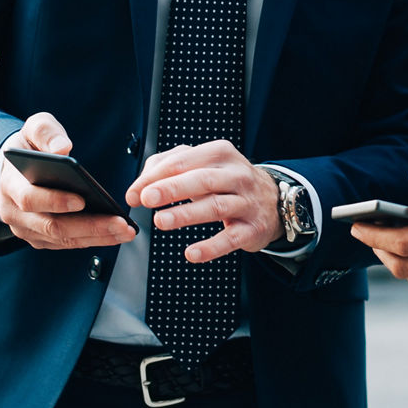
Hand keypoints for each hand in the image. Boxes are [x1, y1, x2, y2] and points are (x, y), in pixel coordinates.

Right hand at [0, 113, 135, 250]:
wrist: (17, 168)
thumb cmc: (29, 148)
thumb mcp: (34, 128)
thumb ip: (46, 132)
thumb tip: (61, 149)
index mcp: (10, 183)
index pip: (29, 198)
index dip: (55, 201)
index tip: (82, 200)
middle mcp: (14, 212)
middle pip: (51, 226)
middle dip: (88, 226)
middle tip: (118, 223)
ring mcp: (27, 228)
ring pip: (62, 239)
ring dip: (96, 237)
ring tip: (125, 230)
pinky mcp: (40, 238)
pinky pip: (67, 243)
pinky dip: (92, 240)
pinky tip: (115, 234)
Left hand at [126, 141, 281, 262]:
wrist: (272, 200)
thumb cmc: (226, 181)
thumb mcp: (203, 164)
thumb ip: (168, 167)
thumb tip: (140, 185)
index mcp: (220, 153)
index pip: (184, 160)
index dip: (156, 176)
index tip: (134, 193)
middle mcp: (237, 175)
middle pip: (202, 179)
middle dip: (172, 188)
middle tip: (146, 199)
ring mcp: (246, 202)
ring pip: (215, 206)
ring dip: (186, 214)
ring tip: (161, 221)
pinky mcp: (252, 229)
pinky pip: (230, 238)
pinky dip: (210, 247)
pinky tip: (191, 253)